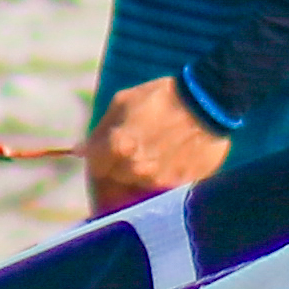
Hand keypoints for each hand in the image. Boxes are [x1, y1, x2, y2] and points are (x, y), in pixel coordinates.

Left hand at [84, 73, 229, 216]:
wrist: (208, 102)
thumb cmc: (162, 96)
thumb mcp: (123, 102)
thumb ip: (100, 131)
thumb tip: (80, 151)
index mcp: (117, 146)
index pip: (95, 170)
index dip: (97, 166)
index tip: (101, 165)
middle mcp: (136, 169)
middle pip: (115, 182)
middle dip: (117, 173)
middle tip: (130, 158)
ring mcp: (159, 181)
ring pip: (138, 189)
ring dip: (138, 180)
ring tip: (153, 157)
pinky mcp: (180, 187)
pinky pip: (161, 191)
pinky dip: (160, 183)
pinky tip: (168, 164)